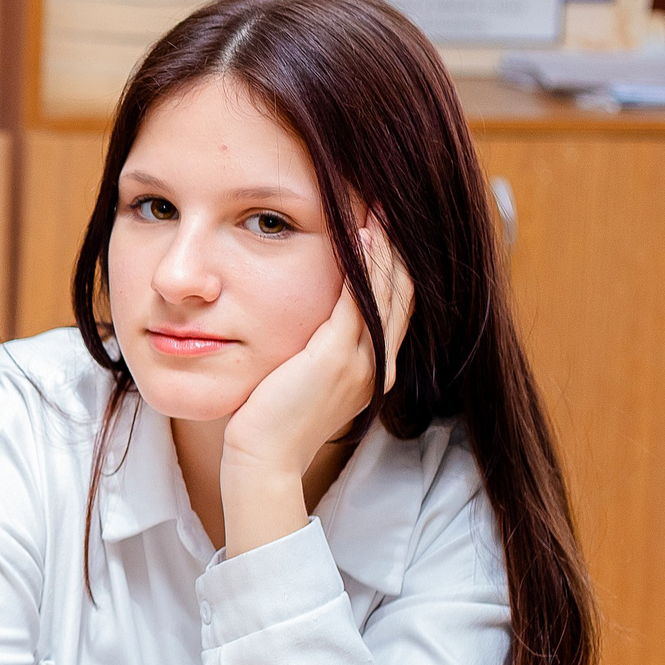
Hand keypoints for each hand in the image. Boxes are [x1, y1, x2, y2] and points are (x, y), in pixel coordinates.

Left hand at [222, 223, 414, 484]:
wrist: (262, 459)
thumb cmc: (271, 423)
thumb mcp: (303, 383)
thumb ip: (316, 356)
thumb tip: (309, 335)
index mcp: (372, 371)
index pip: (394, 308)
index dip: (397, 267)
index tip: (389, 229)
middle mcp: (376, 365)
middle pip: (401, 294)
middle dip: (400, 248)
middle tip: (393, 205)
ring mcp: (361, 362)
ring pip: (387, 292)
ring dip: (388, 247)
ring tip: (383, 209)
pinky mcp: (336, 358)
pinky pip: (358, 301)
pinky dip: (364, 266)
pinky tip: (362, 234)